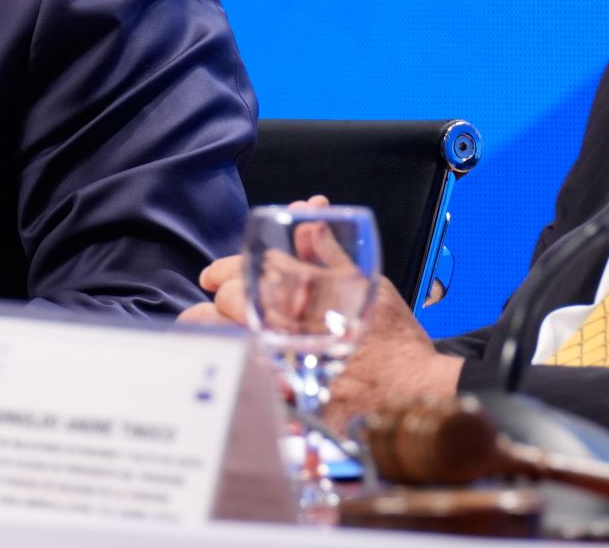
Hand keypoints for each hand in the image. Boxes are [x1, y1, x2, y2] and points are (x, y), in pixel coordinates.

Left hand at [179, 193, 462, 428]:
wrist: (412, 390)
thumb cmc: (392, 336)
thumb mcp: (365, 281)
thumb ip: (329, 249)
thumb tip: (308, 214)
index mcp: (308, 287)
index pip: (252, 266)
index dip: (225, 268)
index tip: (213, 276)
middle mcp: (293, 320)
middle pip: (234, 301)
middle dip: (218, 298)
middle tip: (210, 301)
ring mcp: (287, 359)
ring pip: (230, 337)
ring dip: (209, 329)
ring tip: (195, 326)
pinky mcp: (288, 394)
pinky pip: (244, 378)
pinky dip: (228, 368)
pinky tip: (216, 365)